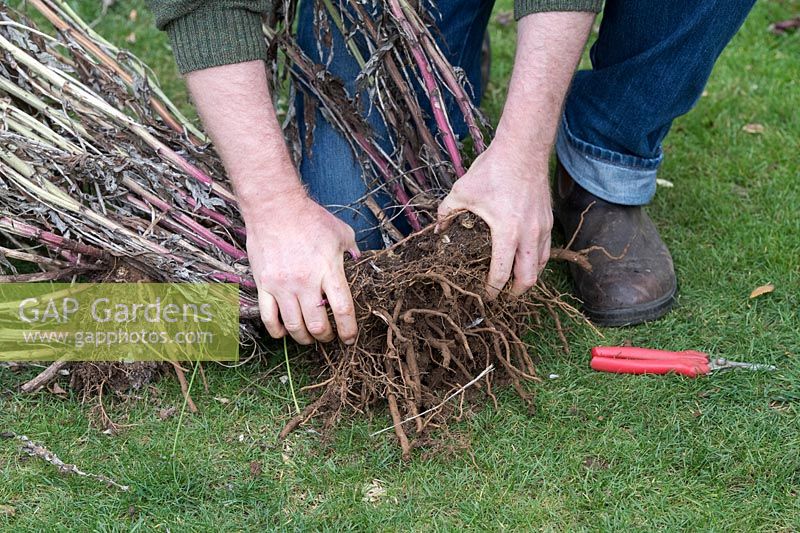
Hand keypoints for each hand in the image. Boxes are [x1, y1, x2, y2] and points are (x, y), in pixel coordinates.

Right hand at [245, 191, 359, 344]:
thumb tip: (360, 263)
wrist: (274, 207)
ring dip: (304, 338)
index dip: (348, 330)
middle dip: (326, 337)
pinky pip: (268, 318)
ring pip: (294, 326)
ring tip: (309, 337)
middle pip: (318, 325)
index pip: (343, 310)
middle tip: (329, 336)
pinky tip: (284, 333)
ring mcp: (283, 285)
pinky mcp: (264, 285)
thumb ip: (353, 251)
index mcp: (329, 270)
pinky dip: (277, 331)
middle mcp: (306, 282)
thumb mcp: (341, 232)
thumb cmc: (310, 218)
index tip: (350, 338)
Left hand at [437, 144, 552, 297]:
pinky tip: (526, 259)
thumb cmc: (493, 170)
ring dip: (528, 277)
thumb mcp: (462, 191)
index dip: (492, 289)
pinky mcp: (547, 220)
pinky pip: (546, 249)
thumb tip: (437, 230)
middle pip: (528, 278)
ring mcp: (542, 228)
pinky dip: (536, 260)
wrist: (523, 150)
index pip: (501, 273)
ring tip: (515, 281)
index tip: (485, 295)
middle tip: (503, 296)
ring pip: (541, 265)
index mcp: (507, 232)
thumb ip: (447, 213)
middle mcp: (529, 235)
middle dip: (515, 292)